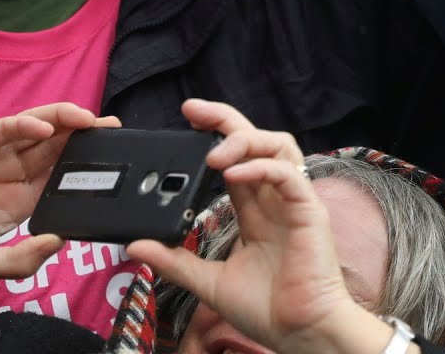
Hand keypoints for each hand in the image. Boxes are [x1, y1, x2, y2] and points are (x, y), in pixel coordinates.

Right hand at [0, 103, 118, 279]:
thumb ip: (19, 260)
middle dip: (88, 134)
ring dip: (65, 120)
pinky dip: (26, 125)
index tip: (116, 159)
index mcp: (28, 195)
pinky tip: (45, 129)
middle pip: (59, 144)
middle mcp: (17, 170)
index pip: (66, 173)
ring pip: (38, 128)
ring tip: (89, 120)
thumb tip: (56, 244)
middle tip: (114, 129)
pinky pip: (6, 128)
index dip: (90, 163)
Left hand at [126, 100, 371, 353]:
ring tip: (213, 152)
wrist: (299, 332)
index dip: (212, 137)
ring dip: (244, 139)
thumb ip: (174, 261)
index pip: (235, 159)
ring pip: (278, 145)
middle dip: (226, 120)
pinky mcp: (309, 210)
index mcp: (254, 210)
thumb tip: (135, 245)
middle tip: (193, 112)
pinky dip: (259, 167)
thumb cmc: (266, 310)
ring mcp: (294, 201)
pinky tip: (232, 175)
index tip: (184, 121)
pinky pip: (287, 174)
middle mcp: (274, 199)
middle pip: (257, 140)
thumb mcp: (209, 282)